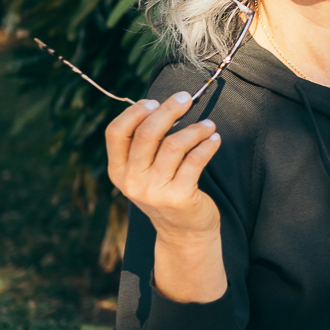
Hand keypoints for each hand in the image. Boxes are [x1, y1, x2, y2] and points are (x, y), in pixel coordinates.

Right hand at [105, 95, 226, 301]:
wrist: (184, 232)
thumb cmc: (166, 189)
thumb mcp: (145, 170)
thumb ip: (146, 143)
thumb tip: (163, 104)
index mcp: (118, 170)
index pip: (116, 133)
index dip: (134, 112)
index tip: (154, 101)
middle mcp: (132, 181)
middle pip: (147, 134)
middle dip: (168, 110)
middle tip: (186, 97)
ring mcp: (155, 191)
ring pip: (174, 145)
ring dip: (195, 129)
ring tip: (208, 125)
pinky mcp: (179, 197)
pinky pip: (195, 160)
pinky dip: (207, 144)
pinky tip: (214, 138)